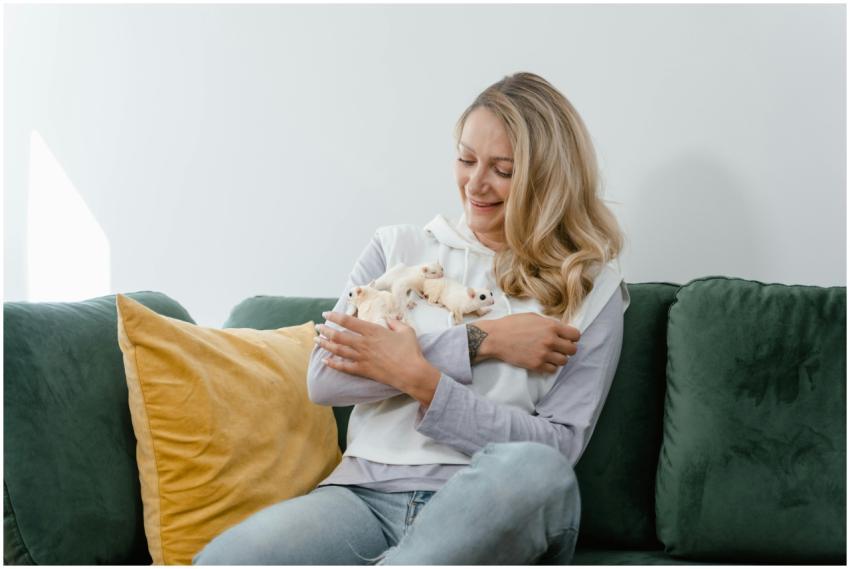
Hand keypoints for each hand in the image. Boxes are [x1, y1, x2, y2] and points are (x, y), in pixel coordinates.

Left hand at [315, 312, 439, 402]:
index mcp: (373, 331)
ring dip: (325, 344)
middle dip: (325, 330)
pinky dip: (333, 364)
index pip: (348, 321)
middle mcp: (364, 343)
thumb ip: (395, 323)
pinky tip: (325, 361)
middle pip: (338, 335)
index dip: (334, 317)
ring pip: (338, 350)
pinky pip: (344, 367)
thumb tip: (389, 320)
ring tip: (317, 340)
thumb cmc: (410, 350)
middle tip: (317, 327)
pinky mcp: (363, 370)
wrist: (411, 372)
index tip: (326, 314)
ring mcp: (362, 357)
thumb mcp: (406, 330)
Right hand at [474, 313, 579, 373]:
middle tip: (560, 347)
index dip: (573, 337)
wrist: (496, 338)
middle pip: (572, 350)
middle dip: (567, 348)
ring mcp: (544, 354)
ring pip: (564, 361)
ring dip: (559, 358)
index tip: (568, 338)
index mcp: (551, 326)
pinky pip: (553, 369)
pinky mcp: (536, 365)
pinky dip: (550, 366)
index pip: (575, 335)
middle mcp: (550, 340)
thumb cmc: (512, 324)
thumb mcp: (533, 317)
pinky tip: (544, 360)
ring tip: (551, 354)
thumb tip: (561, 329)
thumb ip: (549, 323)